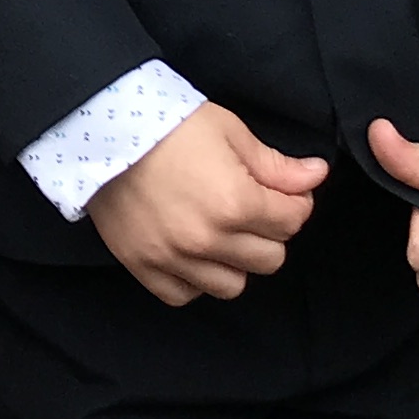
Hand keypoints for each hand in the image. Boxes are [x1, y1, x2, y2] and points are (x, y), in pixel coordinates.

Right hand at [90, 103, 327, 305]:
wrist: (102, 131)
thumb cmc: (169, 123)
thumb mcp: (230, 132)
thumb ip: (275, 165)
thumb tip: (316, 175)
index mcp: (236, 202)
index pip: (293, 221)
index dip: (294, 203)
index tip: (282, 191)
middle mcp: (208, 239)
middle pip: (270, 258)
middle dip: (269, 233)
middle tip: (251, 209)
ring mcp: (174, 257)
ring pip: (233, 285)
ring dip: (235, 262)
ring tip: (222, 234)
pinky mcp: (143, 265)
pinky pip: (184, 295)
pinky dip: (194, 280)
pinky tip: (192, 254)